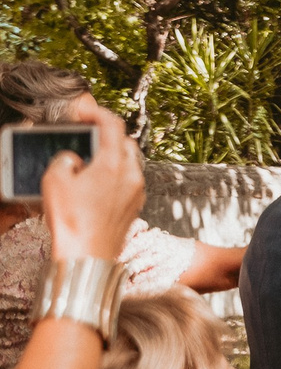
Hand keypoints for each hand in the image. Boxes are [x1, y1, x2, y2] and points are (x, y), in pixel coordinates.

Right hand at [42, 101, 143, 263]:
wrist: (88, 256)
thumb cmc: (72, 220)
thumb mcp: (54, 181)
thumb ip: (64, 159)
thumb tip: (73, 159)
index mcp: (114, 164)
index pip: (113, 125)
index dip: (97, 113)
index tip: (84, 112)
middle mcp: (132, 175)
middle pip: (126, 143)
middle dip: (108, 135)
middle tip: (87, 136)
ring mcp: (137, 192)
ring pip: (130, 163)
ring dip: (113, 156)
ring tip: (90, 161)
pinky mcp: (135, 207)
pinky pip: (129, 181)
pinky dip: (116, 175)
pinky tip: (97, 183)